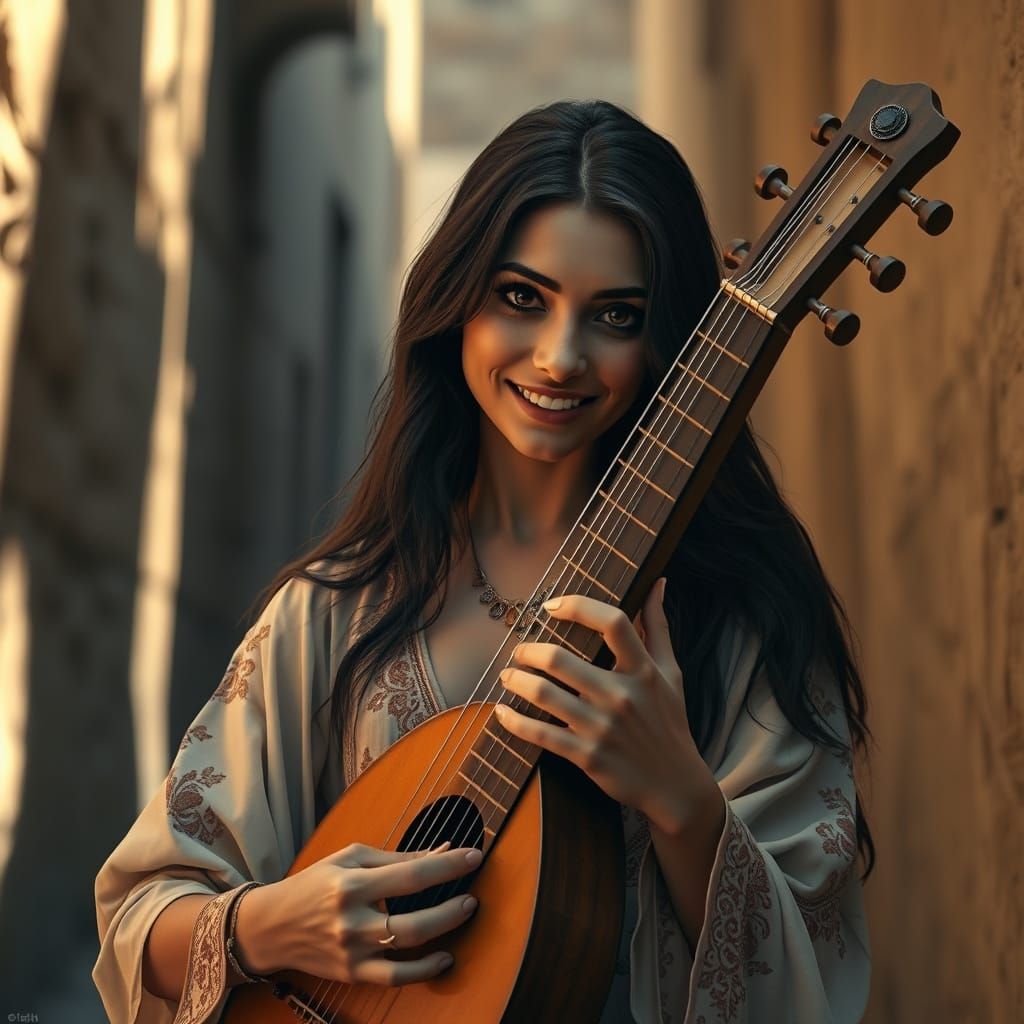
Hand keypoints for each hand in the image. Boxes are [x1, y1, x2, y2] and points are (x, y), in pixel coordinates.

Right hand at [234, 841, 480, 985]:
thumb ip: (397, 858)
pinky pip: (393, 977)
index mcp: (351, 884)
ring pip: (406, 949)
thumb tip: (441, 852)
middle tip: (473, 895)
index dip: (447, 865)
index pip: (410, 875)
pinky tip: (444, 958)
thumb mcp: (350, 858)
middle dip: (450, 907)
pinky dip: (423, 971)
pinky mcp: (351, 974)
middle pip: (412, 920)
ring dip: (443, 932)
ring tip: (464, 914)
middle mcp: (351, 920)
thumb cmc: (314, 884)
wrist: (271, 926)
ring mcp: (351, 951)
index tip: (474, 857)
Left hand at [494, 578, 715, 834]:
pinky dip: (514, 721)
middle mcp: (623, 696)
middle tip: (519, 649)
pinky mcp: (588, 757)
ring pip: (544, 694)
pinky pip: (541, 734)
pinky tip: (501, 711)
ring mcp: (603, 728)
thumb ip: (658, 626)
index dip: (578, 605)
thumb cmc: (670, 722)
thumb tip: (658, 582)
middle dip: (529, 650)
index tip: (551, 605)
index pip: (613, 622)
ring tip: (507, 675)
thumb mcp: (671, 672)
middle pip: (561, 659)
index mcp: (644, 671)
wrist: (676, 786)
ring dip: (516, 680)